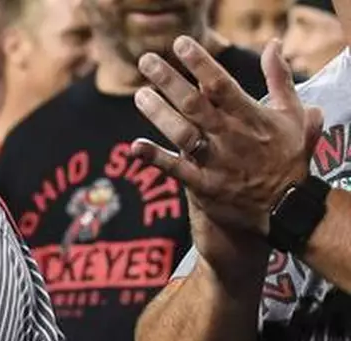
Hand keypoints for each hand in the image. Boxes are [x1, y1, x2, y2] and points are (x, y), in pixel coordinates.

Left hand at [132, 38, 322, 237]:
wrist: (286, 208)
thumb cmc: (287, 158)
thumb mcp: (293, 116)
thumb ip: (280, 79)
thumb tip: (272, 45)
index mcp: (252, 117)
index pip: (222, 85)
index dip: (200, 64)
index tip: (180, 45)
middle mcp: (231, 137)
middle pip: (196, 105)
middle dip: (170, 81)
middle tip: (146, 61)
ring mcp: (217, 162)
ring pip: (184, 134)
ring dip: (160, 114)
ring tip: (140, 94)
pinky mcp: (205, 186)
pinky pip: (177, 171)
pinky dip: (156, 159)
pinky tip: (135, 146)